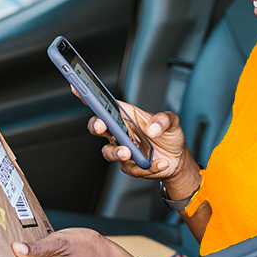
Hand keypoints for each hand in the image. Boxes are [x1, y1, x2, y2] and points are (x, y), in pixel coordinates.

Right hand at [77, 87, 196, 188]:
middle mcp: (121, 132)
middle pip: (99, 127)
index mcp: (127, 115)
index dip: (90, 96)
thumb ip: (164, 119)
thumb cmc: (170, 137)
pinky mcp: (129, 165)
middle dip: (97, 125)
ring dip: (116, 152)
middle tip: (102, 124)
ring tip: (129, 152)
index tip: (78, 87)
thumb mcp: (173, 122)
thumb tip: (152, 128)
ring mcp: (123, 149)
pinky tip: (159, 163)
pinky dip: (146, 167)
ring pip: (108, 151)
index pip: (106, 104)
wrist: (178, 160)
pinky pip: (131, 168)